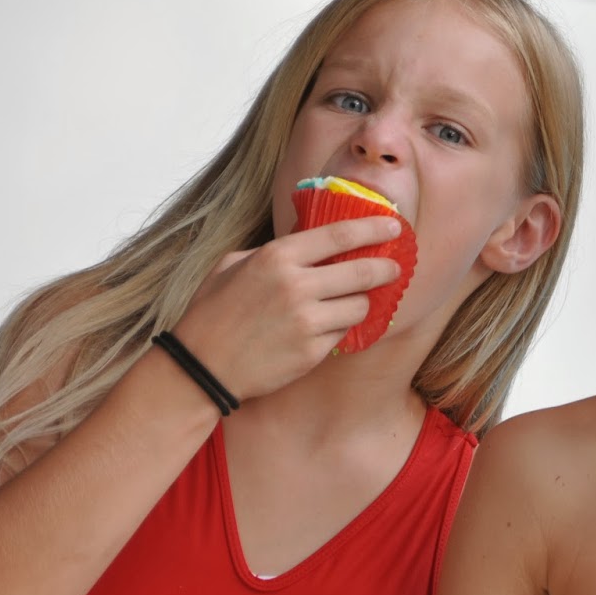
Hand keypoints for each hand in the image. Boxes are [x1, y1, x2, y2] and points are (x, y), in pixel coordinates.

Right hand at [170, 217, 401, 399]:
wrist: (201, 367)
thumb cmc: (213, 312)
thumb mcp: (234, 265)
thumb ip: (276, 250)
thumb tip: (313, 239)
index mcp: (277, 257)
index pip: (340, 235)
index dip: (373, 228)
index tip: (394, 227)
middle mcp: (296, 287)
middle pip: (362, 271)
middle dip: (386, 267)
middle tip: (394, 267)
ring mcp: (307, 322)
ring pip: (360, 306)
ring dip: (362, 303)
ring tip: (353, 302)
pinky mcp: (312, 352)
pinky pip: (343, 334)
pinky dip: (340, 329)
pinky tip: (327, 327)